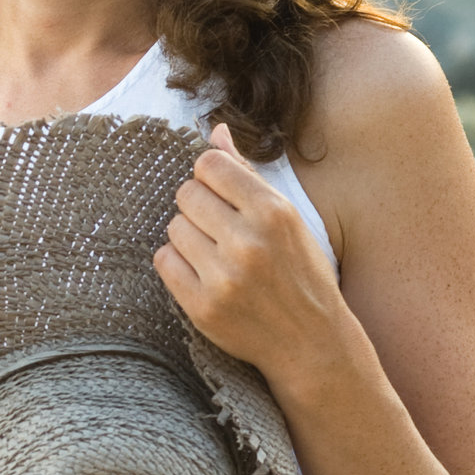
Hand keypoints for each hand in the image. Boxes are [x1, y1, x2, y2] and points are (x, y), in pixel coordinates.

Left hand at [152, 122, 357, 392]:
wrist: (310, 342)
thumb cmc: (300, 273)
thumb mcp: (288, 218)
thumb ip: (248, 174)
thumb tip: (215, 131)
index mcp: (274, 213)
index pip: (209, 165)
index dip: (210, 176)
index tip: (221, 194)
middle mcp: (248, 243)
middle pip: (186, 193)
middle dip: (198, 207)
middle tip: (219, 229)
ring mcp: (223, 277)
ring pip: (174, 227)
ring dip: (188, 236)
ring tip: (215, 254)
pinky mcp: (202, 307)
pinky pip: (164, 261)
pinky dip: (178, 264)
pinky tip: (203, 273)